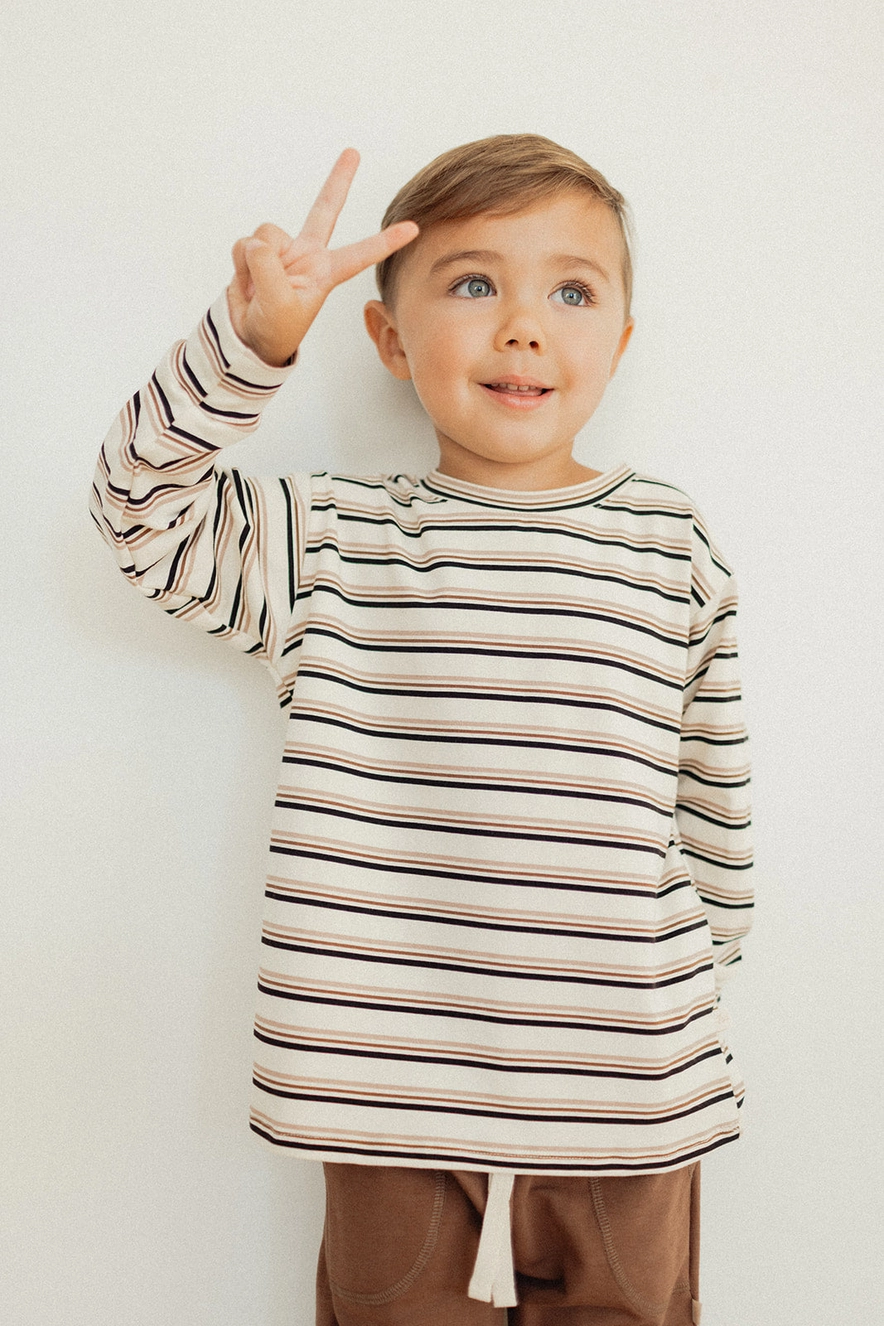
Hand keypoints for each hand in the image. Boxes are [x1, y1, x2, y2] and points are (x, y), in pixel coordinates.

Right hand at [227, 149, 417, 366]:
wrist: (248, 335)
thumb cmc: (274, 328)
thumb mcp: (278, 305)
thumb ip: (270, 269)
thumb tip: (257, 241)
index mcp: (326, 273)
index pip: (361, 253)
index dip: (385, 242)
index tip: (414, 229)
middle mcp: (308, 255)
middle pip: (325, 209)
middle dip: (338, 180)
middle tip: (354, 153)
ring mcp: (283, 251)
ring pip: (266, 234)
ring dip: (255, 261)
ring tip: (257, 288)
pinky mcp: (257, 251)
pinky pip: (244, 244)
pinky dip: (240, 264)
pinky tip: (246, 281)